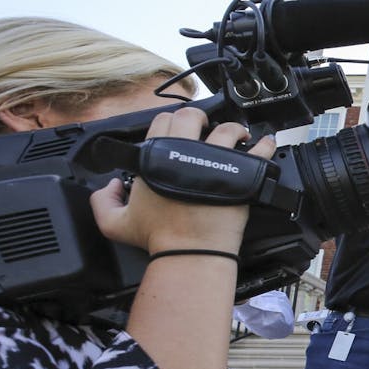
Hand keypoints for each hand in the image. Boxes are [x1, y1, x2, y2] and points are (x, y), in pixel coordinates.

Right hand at [91, 108, 274, 253]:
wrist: (190, 251)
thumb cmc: (158, 238)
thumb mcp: (115, 223)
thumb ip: (103, 200)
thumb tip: (111, 184)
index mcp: (157, 157)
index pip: (161, 121)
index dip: (170, 122)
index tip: (179, 131)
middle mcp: (186, 152)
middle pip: (192, 117)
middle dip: (198, 118)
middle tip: (204, 129)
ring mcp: (216, 161)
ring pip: (227, 129)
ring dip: (232, 129)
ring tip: (238, 136)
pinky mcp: (241, 174)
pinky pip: (258, 152)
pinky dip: (265, 145)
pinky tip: (266, 144)